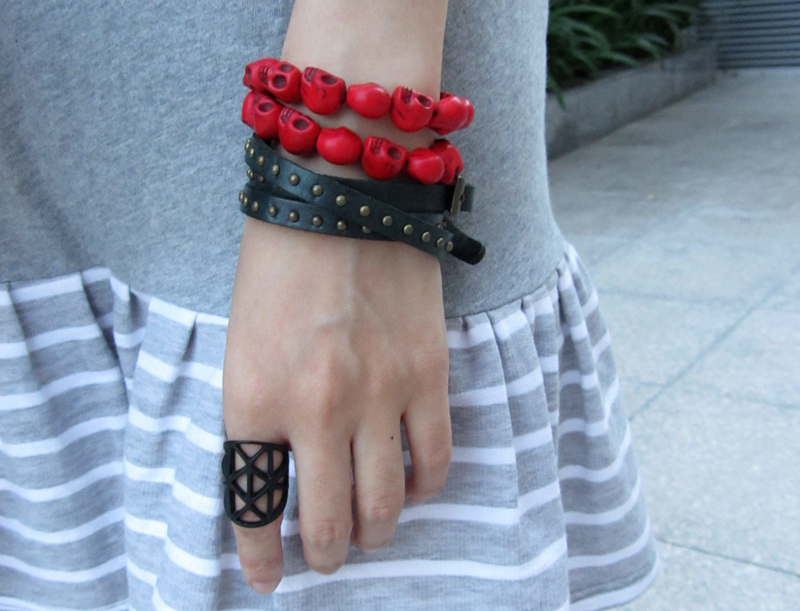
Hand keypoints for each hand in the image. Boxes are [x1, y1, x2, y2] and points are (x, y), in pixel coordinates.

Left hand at [222, 217, 451, 592]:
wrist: (342, 195)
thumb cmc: (279, 266)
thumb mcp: (243, 344)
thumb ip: (260, 414)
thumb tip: (283, 473)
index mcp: (252, 399)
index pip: (253, 507)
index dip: (259, 557)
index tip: (266, 579)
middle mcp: (315, 409)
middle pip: (325, 524)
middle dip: (322, 555)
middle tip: (324, 556)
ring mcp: (378, 395)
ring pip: (384, 507)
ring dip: (374, 532)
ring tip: (368, 530)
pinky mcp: (427, 375)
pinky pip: (434, 461)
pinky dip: (422, 488)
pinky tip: (410, 484)